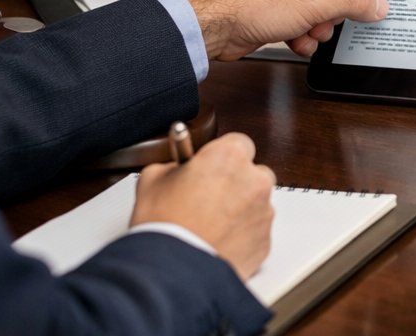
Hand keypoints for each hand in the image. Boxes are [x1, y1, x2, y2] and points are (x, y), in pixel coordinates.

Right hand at [131, 132, 275, 281]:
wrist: (172, 272)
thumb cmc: (163, 227)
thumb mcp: (151, 181)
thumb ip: (171, 165)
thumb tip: (175, 168)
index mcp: (229, 157)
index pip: (237, 143)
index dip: (221, 157)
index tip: (209, 167)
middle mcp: (254, 181)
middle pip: (253, 173)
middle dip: (235, 183)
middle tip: (207, 198)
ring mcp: (263, 213)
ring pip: (256, 204)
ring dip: (239, 210)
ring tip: (209, 226)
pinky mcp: (265, 242)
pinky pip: (255, 232)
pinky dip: (241, 236)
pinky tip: (216, 242)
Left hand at [178, 0, 415, 59]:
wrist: (210, 22)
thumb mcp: (317, 2)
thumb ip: (355, 2)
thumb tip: (379, 5)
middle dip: (351, 4)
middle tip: (360, 13)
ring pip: (333, 3)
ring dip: (327, 23)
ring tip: (310, 29)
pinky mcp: (284, 2)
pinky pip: (314, 17)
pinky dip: (309, 32)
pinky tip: (296, 38)